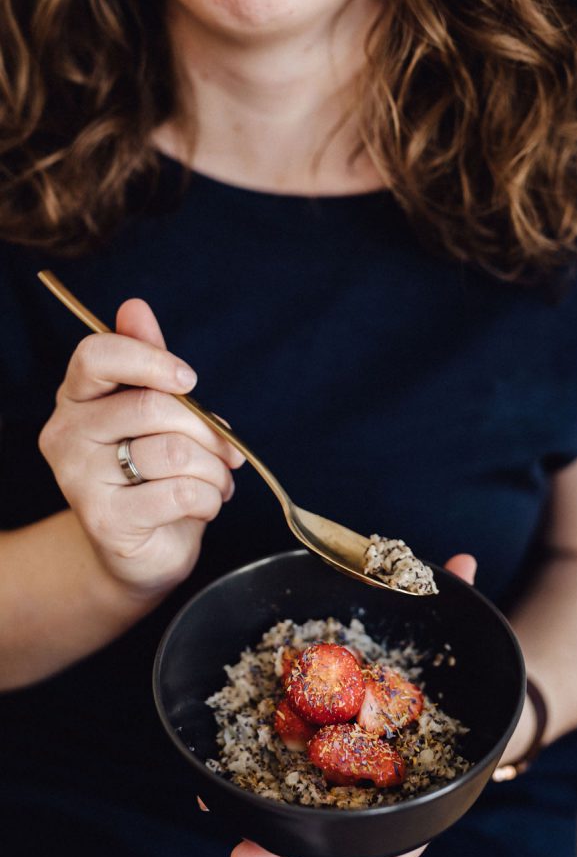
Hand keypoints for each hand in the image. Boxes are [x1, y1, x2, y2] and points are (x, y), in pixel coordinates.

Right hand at [39, 299, 243, 599]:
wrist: (138, 550)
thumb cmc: (152, 473)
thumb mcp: (155, 414)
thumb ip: (148, 363)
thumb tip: (134, 306)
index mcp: (77, 397)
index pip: (97, 355)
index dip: (151, 359)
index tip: (191, 380)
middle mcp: (66, 434)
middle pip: (150, 407)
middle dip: (207, 430)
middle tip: (230, 452)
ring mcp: (79, 480)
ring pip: (173, 452)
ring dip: (215, 469)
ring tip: (219, 482)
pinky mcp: (105, 520)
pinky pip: (181, 493)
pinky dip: (210, 499)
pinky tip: (206, 505)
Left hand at [227, 553, 477, 856]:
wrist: (464, 682)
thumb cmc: (472, 674)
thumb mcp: (468, 640)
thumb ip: (462, 603)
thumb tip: (464, 560)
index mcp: (427, 774)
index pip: (408, 829)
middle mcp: (385, 784)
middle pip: (339, 831)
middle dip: (292, 846)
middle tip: (244, 855)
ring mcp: (351, 772)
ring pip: (306, 808)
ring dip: (259, 818)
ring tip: (212, 809)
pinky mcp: (322, 749)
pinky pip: (289, 771)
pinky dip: (253, 780)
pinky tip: (215, 780)